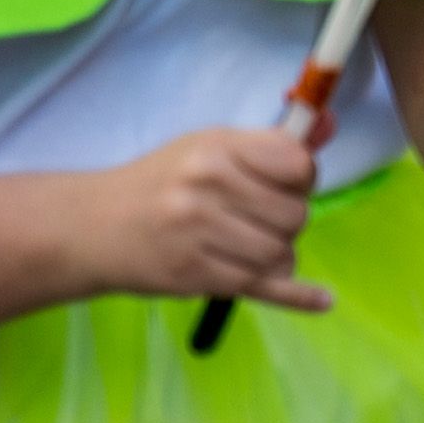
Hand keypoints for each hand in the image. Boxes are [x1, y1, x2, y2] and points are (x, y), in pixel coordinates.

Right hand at [77, 126, 325, 311]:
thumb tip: (330, 121)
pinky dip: (293, 294)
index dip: (302, 180)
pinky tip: (322, 301)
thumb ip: (270, 144)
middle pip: (295, 214)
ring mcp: (198, 232)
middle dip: (288, 222)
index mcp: (217, 148)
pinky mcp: (192, 274)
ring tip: (251, 248)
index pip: (297, 164)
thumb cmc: (161, 184)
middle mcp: (207, 186)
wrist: (92, 226)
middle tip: (260, 221)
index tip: (287, 186)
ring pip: (280, 253)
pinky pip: (261, 285)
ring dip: (278, 256)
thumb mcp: (209, 149)